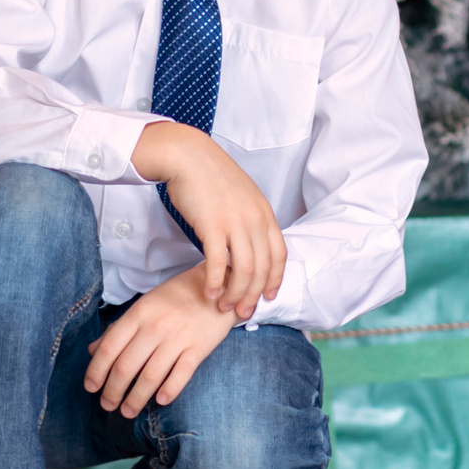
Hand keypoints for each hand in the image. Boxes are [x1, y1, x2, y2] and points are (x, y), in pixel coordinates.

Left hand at [82, 267, 238, 416]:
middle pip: (127, 366)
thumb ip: (119, 328)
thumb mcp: (144, 305)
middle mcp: (155, 327)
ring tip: (127, 411)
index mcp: (139, 314)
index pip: (110, 347)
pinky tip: (160, 401)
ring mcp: (178, 338)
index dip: (96, 371)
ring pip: (150, 375)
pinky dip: (169, 390)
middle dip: (113, 391)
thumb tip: (93, 350)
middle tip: (107, 405)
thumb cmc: (177, 297)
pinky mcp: (199, 347)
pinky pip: (181, 373)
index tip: (90, 387)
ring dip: (136, 398)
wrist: (218, 286)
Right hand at [131, 121, 287, 319]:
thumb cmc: (212, 177)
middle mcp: (255, 220)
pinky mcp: (212, 225)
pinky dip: (214, 282)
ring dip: (234, 293)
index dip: (275, 280)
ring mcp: (235, 223)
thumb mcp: (243, 197)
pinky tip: (209, 292)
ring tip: (223, 306)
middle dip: (253, 295)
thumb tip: (250, 245)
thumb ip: (251, 220)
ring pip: (243, 270)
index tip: (268, 297)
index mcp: (265, 214)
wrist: (189, 156)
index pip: (279, 255)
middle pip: (262, 268)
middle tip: (242, 312)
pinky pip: (216, 263)